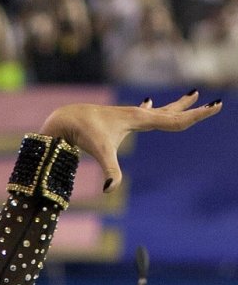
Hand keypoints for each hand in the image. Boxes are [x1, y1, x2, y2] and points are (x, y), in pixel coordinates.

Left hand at [41, 91, 222, 192]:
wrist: (67, 119)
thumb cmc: (84, 132)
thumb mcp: (100, 151)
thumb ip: (109, 170)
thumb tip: (110, 189)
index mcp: (141, 119)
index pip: (175, 120)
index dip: (196, 115)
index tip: (215, 106)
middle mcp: (138, 114)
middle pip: (172, 113)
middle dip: (192, 109)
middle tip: (213, 102)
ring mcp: (129, 116)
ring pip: (159, 111)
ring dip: (175, 105)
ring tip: (191, 95)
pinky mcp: (119, 119)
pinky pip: (142, 113)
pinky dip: (150, 108)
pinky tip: (149, 102)